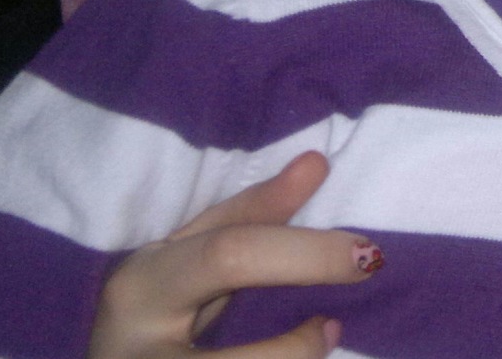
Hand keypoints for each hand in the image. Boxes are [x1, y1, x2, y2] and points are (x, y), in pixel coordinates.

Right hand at [88, 152, 379, 358]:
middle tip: (337, 327)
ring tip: (315, 346)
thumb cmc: (152, 310)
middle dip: (297, 348)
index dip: (307, 253)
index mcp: (141, 287)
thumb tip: (318, 162)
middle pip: (235, 358)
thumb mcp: (186, 259)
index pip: (231, 256)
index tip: (366, 254)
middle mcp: (135, 350)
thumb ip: (249, 216)